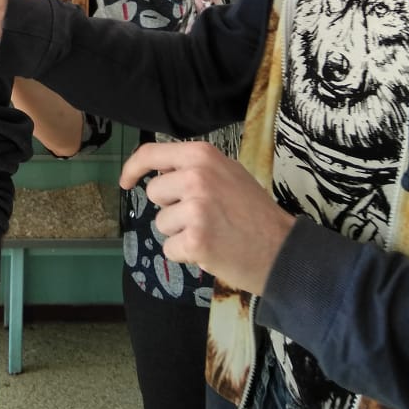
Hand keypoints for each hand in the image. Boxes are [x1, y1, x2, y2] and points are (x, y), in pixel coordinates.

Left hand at [120, 140, 294, 294]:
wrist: (282, 249)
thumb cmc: (253, 212)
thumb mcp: (227, 173)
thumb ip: (194, 167)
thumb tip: (158, 171)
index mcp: (202, 155)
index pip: (150, 153)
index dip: (133, 168)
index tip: (126, 182)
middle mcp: (196, 176)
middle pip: (154, 193)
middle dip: (171, 207)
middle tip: (202, 215)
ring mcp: (196, 208)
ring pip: (160, 223)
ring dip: (179, 233)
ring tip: (210, 232)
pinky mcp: (196, 240)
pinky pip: (169, 249)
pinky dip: (185, 255)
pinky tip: (210, 250)